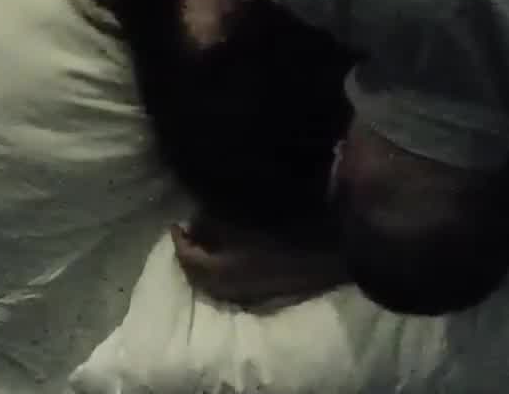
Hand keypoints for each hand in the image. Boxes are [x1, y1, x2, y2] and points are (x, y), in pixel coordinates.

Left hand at [171, 219, 349, 311]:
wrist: (332, 251)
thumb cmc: (287, 228)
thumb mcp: (244, 217)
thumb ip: (215, 220)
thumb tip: (196, 220)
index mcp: (222, 269)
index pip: (188, 259)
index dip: (179, 240)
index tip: (176, 223)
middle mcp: (230, 287)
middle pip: (197, 277)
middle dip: (188, 256)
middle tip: (188, 236)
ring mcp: (249, 293)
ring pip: (214, 284)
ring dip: (205, 267)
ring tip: (206, 244)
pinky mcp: (265, 292)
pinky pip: (230, 286)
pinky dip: (221, 272)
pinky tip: (228, 256)